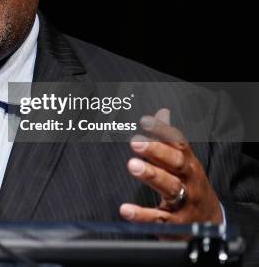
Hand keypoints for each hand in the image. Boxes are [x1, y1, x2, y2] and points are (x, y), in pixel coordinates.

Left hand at [119, 108, 222, 223]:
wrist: (209, 222)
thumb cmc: (189, 184)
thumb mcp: (182, 161)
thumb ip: (168, 138)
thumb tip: (162, 112)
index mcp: (188, 163)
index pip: (178, 143)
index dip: (162, 131)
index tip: (145, 121)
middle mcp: (189, 180)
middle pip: (175, 163)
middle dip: (156, 151)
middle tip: (135, 142)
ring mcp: (185, 202)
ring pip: (171, 187)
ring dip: (152, 176)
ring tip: (132, 165)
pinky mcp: (176, 223)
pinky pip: (159, 218)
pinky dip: (142, 215)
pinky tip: (126, 210)